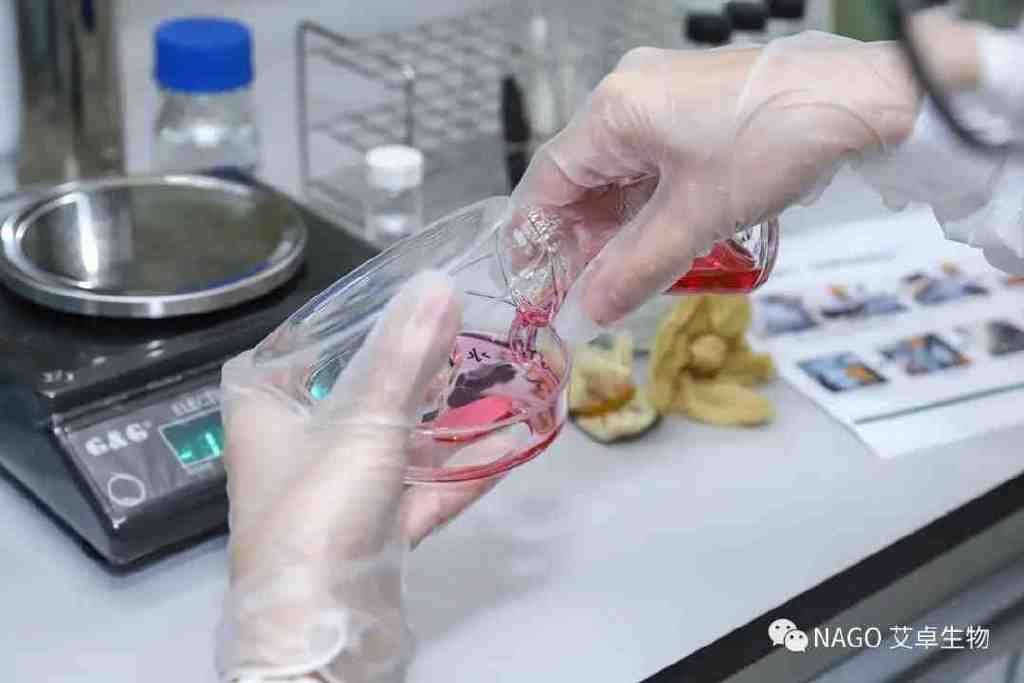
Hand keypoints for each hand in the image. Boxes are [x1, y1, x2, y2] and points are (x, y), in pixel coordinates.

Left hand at [216, 271, 501, 682]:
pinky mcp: (373, 530)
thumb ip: (407, 355)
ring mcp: (337, 491)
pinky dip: (461, 470)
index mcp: (264, 407)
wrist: (322, 631)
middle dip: (415, 365)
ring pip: (396, 439)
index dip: (352, 316)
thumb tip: (440, 282)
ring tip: (499, 380)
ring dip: (445, 418)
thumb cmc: (319, 511)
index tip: (408, 292)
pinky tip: (509, 444)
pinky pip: (422, 488)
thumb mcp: (364, 420)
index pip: (304, 341)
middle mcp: (295, 445)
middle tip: (468, 330)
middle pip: (359, 388)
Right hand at [512, 33, 919, 326]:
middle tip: (588, 292)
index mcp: (614, 110)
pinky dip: (647, 205)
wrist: (862, 99)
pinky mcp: (693, 106)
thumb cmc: (775, 144)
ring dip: (617, 226)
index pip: (548, 181)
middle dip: (581, 239)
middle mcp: (628, 94)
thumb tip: (586, 313)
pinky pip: (649, 162)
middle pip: (580, 178)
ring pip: (617, 173)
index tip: (537, 286)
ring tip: (625, 275)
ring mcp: (661, 95)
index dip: (536, 239)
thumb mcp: (697, 218)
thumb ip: (634, 269)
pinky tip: (659, 240)